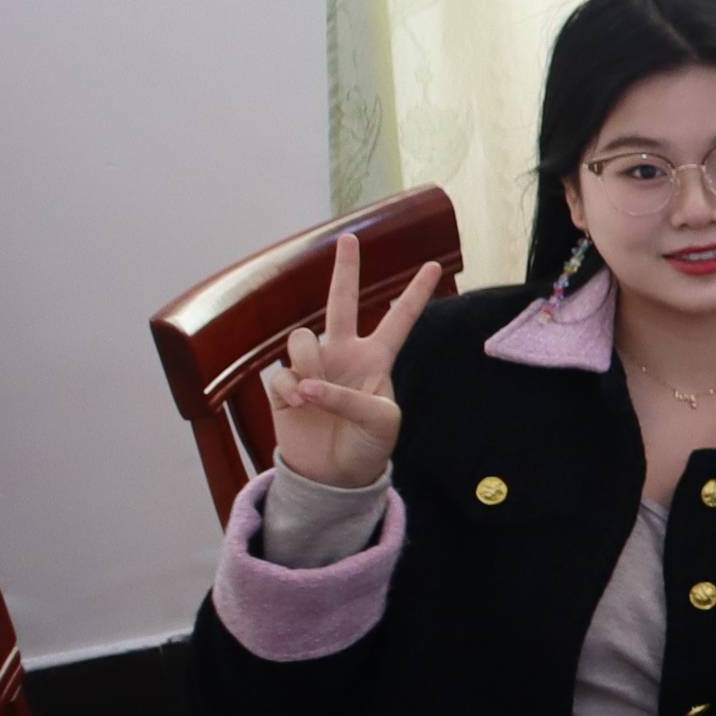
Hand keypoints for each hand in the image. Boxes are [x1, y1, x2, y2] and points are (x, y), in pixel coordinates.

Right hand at [262, 231, 443, 491]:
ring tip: (314, 393)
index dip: (416, 294)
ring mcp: (313, 367)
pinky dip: (288, 390)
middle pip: (342, 303)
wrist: (334, 476)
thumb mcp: (380, 422)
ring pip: (301, 338)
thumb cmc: (368, 447)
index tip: (435, 265)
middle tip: (350, 239)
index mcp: (377, 359)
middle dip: (345, 271)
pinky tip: (297, 406)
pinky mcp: (283, 385)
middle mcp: (344, 354)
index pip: (399, 320)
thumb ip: (349, 397)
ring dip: (308, 363)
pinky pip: (280, 374)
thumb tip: (306, 385)